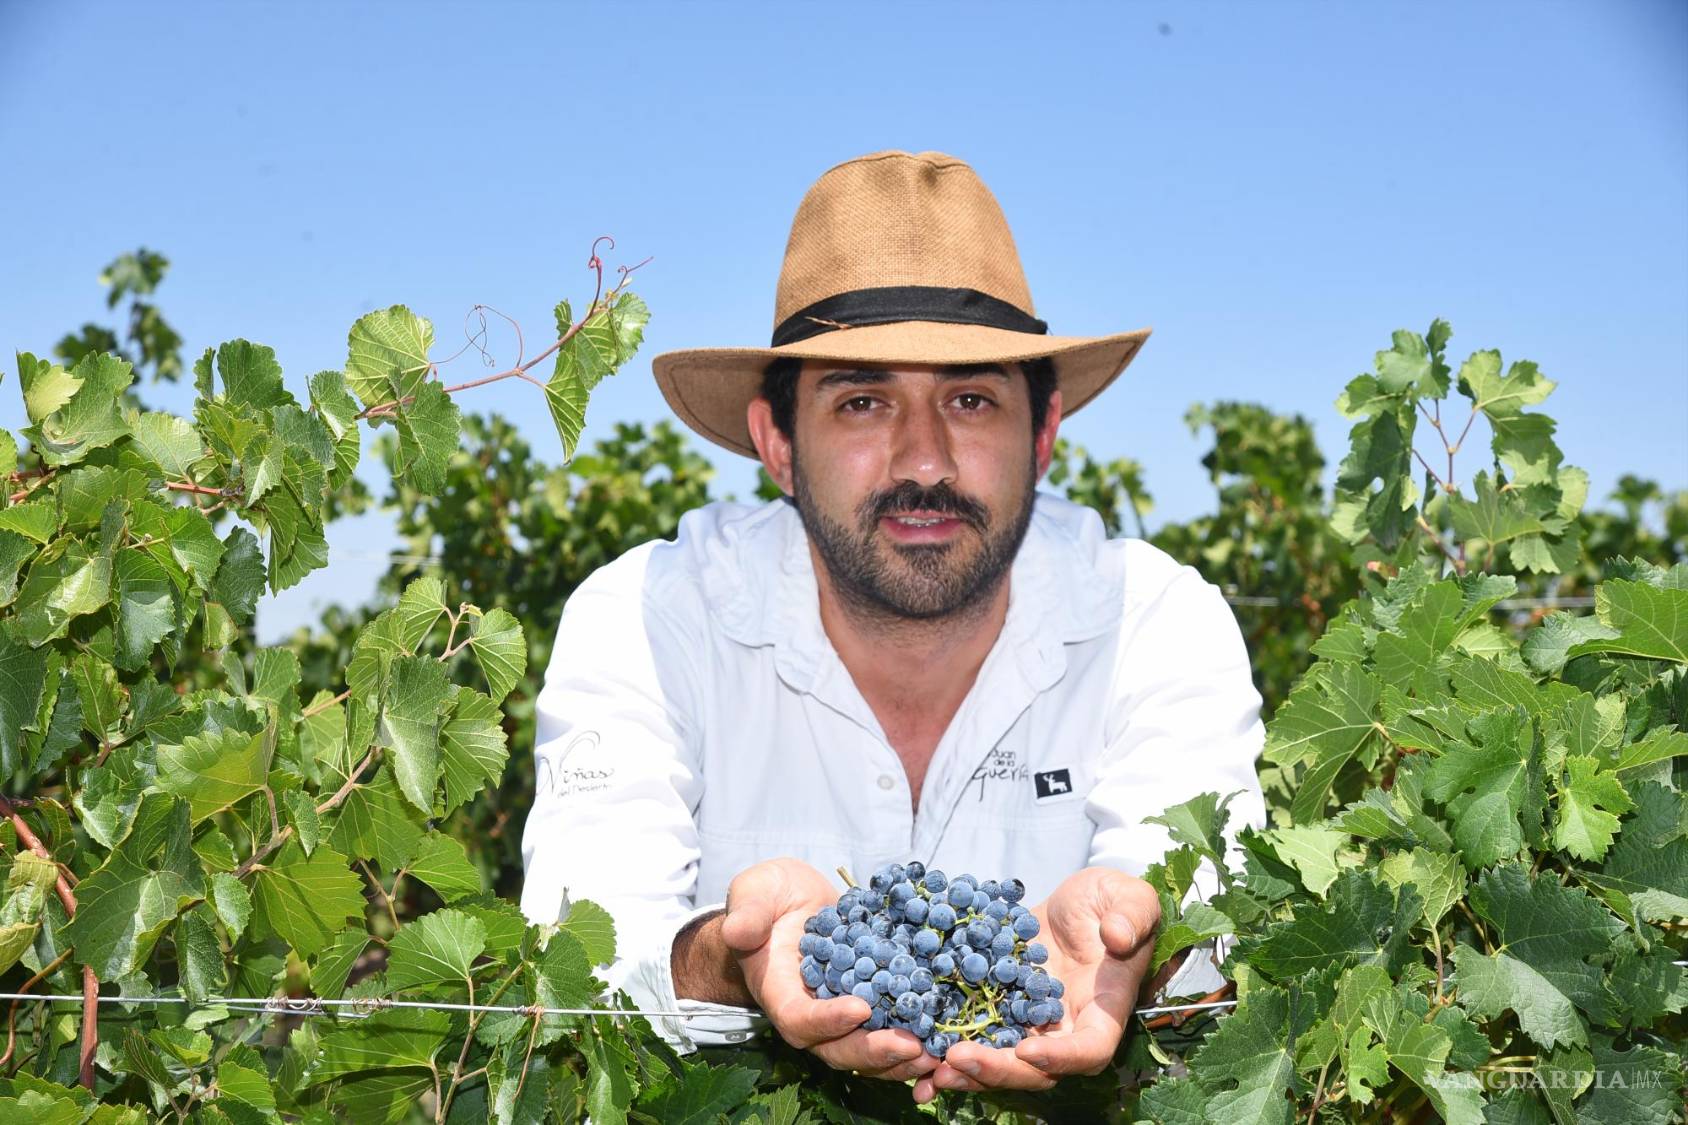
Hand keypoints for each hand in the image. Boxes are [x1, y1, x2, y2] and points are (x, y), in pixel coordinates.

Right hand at [721, 858, 939, 1082]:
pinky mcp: (867, 1004)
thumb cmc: (766, 899)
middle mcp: (810, 1012)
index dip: (827, 1020)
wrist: (787, 904)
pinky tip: (945, 1039)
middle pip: (837, 1049)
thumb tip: (739, 931)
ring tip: (934, 1053)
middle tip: (911, 1045)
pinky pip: (888, 1032)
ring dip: (900, 1058)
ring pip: (866, 1052)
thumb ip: (746, 913)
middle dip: (873, 1051)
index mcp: (779, 991)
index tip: (861, 1007)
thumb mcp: (752, 893)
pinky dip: (915, 1041)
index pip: (799, 1019)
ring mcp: (839, 1013)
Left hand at [913, 866, 1159, 1102]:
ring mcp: (1029, 1021)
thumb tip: (1117, 936)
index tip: (1028, 1050)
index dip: (1061, 1058)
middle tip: (956, 1059)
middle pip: (1035, 1069)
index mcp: (1103, 1011)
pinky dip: (946, 1042)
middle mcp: (1065, 1027)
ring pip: (1000, 1059)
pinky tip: (914, 1044)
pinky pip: (974, 1031)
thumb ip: (1132, 916)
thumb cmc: (1113, 900)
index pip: (1089, 1050)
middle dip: (997, 1069)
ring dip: (965, 1068)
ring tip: (929, 1067)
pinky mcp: (999, 1005)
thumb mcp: (1132, 898)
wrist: (1078, 901)